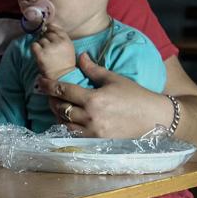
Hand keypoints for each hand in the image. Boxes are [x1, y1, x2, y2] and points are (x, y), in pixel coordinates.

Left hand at [29, 23, 76, 81]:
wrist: (61, 76)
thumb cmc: (64, 62)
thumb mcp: (68, 48)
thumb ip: (61, 37)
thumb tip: (48, 26)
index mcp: (66, 40)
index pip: (55, 28)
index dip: (50, 29)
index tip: (47, 32)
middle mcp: (58, 42)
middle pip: (47, 34)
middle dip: (46, 39)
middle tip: (48, 48)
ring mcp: (49, 48)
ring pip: (40, 39)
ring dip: (41, 45)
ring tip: (45, 53)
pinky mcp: (40, 54)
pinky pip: (34, 45)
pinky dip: (35, 49)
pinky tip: (39, 54)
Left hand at [38, 53, 175, 137]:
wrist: (155, 118)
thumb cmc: (136, 96)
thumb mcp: (114, 79)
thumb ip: (94, 69)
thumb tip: (80, 56)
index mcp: (94, 99)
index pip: (64, 90)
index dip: (49, 85)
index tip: (41, 81)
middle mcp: (91, 117)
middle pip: (61, 108)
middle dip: (52, 100)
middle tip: (48, 94)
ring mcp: (93, 131)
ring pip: (64, 124)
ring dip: (58, 114)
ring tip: (58, 106)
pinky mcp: (97, 141)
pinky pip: (74, 135)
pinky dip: (67, 127)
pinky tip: (68, 120)